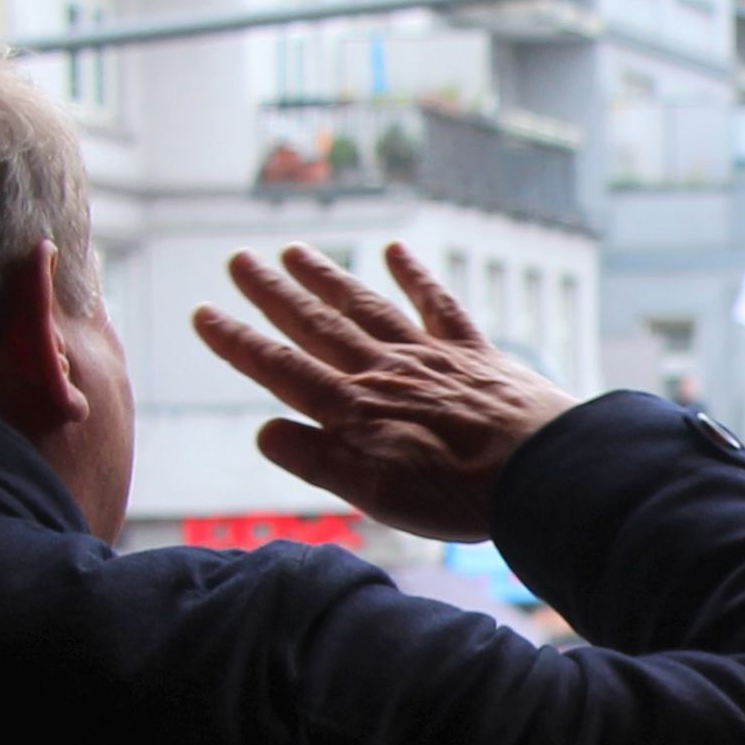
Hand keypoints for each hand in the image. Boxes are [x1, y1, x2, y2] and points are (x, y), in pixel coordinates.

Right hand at [191, 244, 571, 541]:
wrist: (541, 472)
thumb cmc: (458, 495)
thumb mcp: (375, 494)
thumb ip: (318, 460)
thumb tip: (264, 431)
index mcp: (353, 410)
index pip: (281, 370)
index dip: (238, 342)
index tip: (204, 314)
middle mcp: (384, 371)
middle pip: (317, 325)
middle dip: (273, 293)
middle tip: (238, 260)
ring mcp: (429, 355)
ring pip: (366, 306)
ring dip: (328, 277)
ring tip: (294, 250)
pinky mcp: (473, 352)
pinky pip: (438, 305)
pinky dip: (415, 276)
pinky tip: (395, 251)